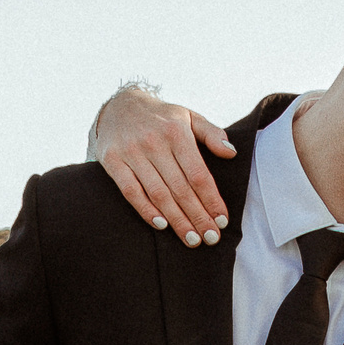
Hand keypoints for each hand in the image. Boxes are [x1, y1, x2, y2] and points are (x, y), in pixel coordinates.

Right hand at [91, 84, 234, 247]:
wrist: (119, 105)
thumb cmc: (161, 118)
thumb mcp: (189, 117)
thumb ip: (212, 133)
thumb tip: (231, 153)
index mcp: (176, 132)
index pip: (198, 174)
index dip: (211, 200)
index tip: (222, 220)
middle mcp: (154, 142)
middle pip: (180, 188)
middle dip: (198, 216)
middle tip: (210, 238)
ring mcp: (131, 152)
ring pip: (158, 193)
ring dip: (176, 219)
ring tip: (191, 239)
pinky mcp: (112, 161)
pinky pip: (131, 191)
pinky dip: (146, 210)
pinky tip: (161, 225)